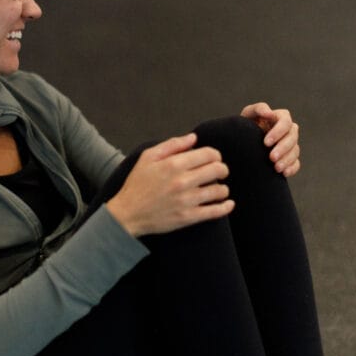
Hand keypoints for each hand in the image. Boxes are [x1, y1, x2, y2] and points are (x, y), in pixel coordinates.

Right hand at [106, 133, 234, 237]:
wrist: (127, 214)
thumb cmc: (137, 184)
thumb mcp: (148, 157)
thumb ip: (172, 145)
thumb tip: (193, 138)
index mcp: (174, 164)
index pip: (208, 154)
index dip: (215, 155)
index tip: (214, 159)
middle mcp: (182, 181)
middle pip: (218, 170)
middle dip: (222, 169)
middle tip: (220, 172)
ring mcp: (186, 200)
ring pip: (219, 191)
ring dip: (223, 188)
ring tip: (219, 189)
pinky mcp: (188, 217)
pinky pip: (215, 212)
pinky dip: (226, 207)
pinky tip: (229, 204)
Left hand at [240, 102, 300, 177]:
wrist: (242, 143)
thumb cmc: (246, 125)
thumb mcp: (248, 114)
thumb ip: (258, 109)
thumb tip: (270, 113)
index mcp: (280, 118)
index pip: (285, 122)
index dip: (278, 132)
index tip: (266, 142)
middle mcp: (288, 130)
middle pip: (292, 137)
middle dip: (283, 148)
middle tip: (271, 158)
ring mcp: (290, 145)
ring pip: (295, 151)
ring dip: (287, 160)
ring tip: (276, 168)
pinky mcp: (289, 158)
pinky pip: (296, 163)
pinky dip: (292, 168)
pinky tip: (283, 173)